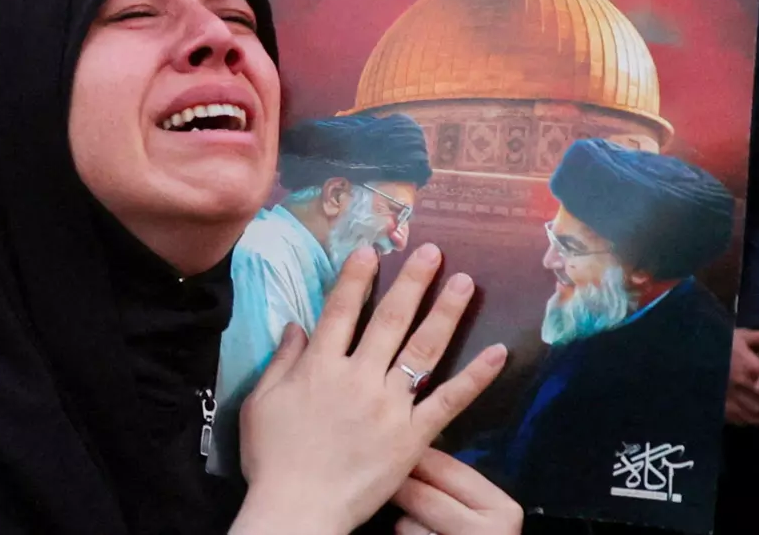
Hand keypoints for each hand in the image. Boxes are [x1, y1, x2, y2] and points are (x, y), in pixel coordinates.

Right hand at [231, 245, 507, 534]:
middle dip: (413, 281)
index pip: (341, 310)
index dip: (356, 277)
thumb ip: (281, 361)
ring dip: (446, 312)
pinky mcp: (412, 435)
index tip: (371, 249)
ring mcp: (389, 405)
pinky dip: (475, 376)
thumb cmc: (273, 460)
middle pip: (390, 319)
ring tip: (465, 282)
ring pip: (423, 349)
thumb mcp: (261, 403)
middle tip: (432, 252)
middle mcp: (358, 376)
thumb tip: (295, 325)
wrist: (297, 509)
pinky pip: (448, 400)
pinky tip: (497, 352)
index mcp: (320, 366)